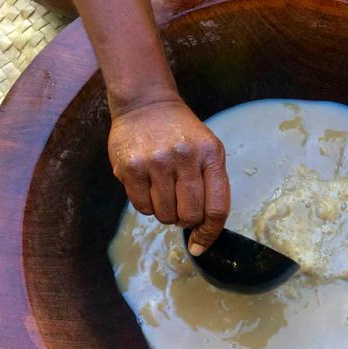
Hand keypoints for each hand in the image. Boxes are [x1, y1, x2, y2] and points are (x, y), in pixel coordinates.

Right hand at [108, 100, 229, 254]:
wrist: (146, 103)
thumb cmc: (182, 134)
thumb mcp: (208, 150)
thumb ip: (211, 186)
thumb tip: (202, 232)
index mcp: (211, 155)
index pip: (217, 207)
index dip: (210, 233)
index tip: (200, 245)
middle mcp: (185, 157)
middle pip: (190, 215)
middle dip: (186, 220)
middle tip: (181, 206)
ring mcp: (156, 162)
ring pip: (165, 215)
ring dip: (166, 213)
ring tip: (164, 191)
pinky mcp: (131, 167)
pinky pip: (142, 207)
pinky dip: (147, 206)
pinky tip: (149, 187)